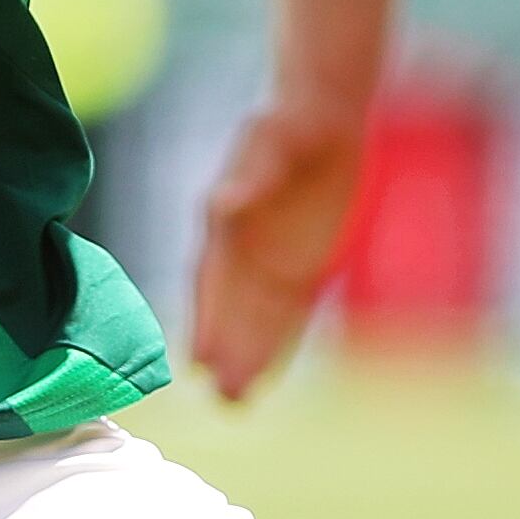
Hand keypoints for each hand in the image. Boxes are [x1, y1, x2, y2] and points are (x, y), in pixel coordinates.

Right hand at [191, 99, 367, 399]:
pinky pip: (290, 312)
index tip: (200, 361)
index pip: (214, 283)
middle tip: (226, 400)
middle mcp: (243, 252)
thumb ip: (249, 180)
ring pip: (258, 319)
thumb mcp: (268, 146)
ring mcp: (271, 262)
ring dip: (249, 357)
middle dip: (230, 354)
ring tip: (237, 402)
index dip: (208, 321)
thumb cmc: (286, 125)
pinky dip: (279, 342)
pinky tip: (270, 374)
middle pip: (234, 311)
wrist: (319, 116)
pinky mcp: (303, 266)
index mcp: (226, 226)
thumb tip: (226, 204)